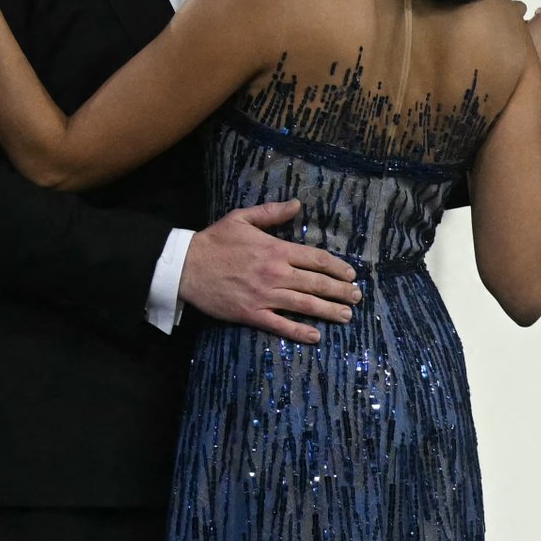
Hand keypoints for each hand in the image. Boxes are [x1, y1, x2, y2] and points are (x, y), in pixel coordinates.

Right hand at [180, 202, 359, 342]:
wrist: (183, 266)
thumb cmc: (214, 242)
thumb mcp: (241, 218)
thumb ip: (271, 212)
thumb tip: (297, 204)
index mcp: (275, 250)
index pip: (317, 259)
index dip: (338, 268)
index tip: (351, 275)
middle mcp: (275, 273)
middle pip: (317, 283)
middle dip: (341, 291)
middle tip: (357, 297)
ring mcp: (265, 295)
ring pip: (305, 304)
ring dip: (329, 311)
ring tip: (347, 316)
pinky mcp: (252, 313)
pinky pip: (281, 325)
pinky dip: (300, 331)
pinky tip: (316, 336)